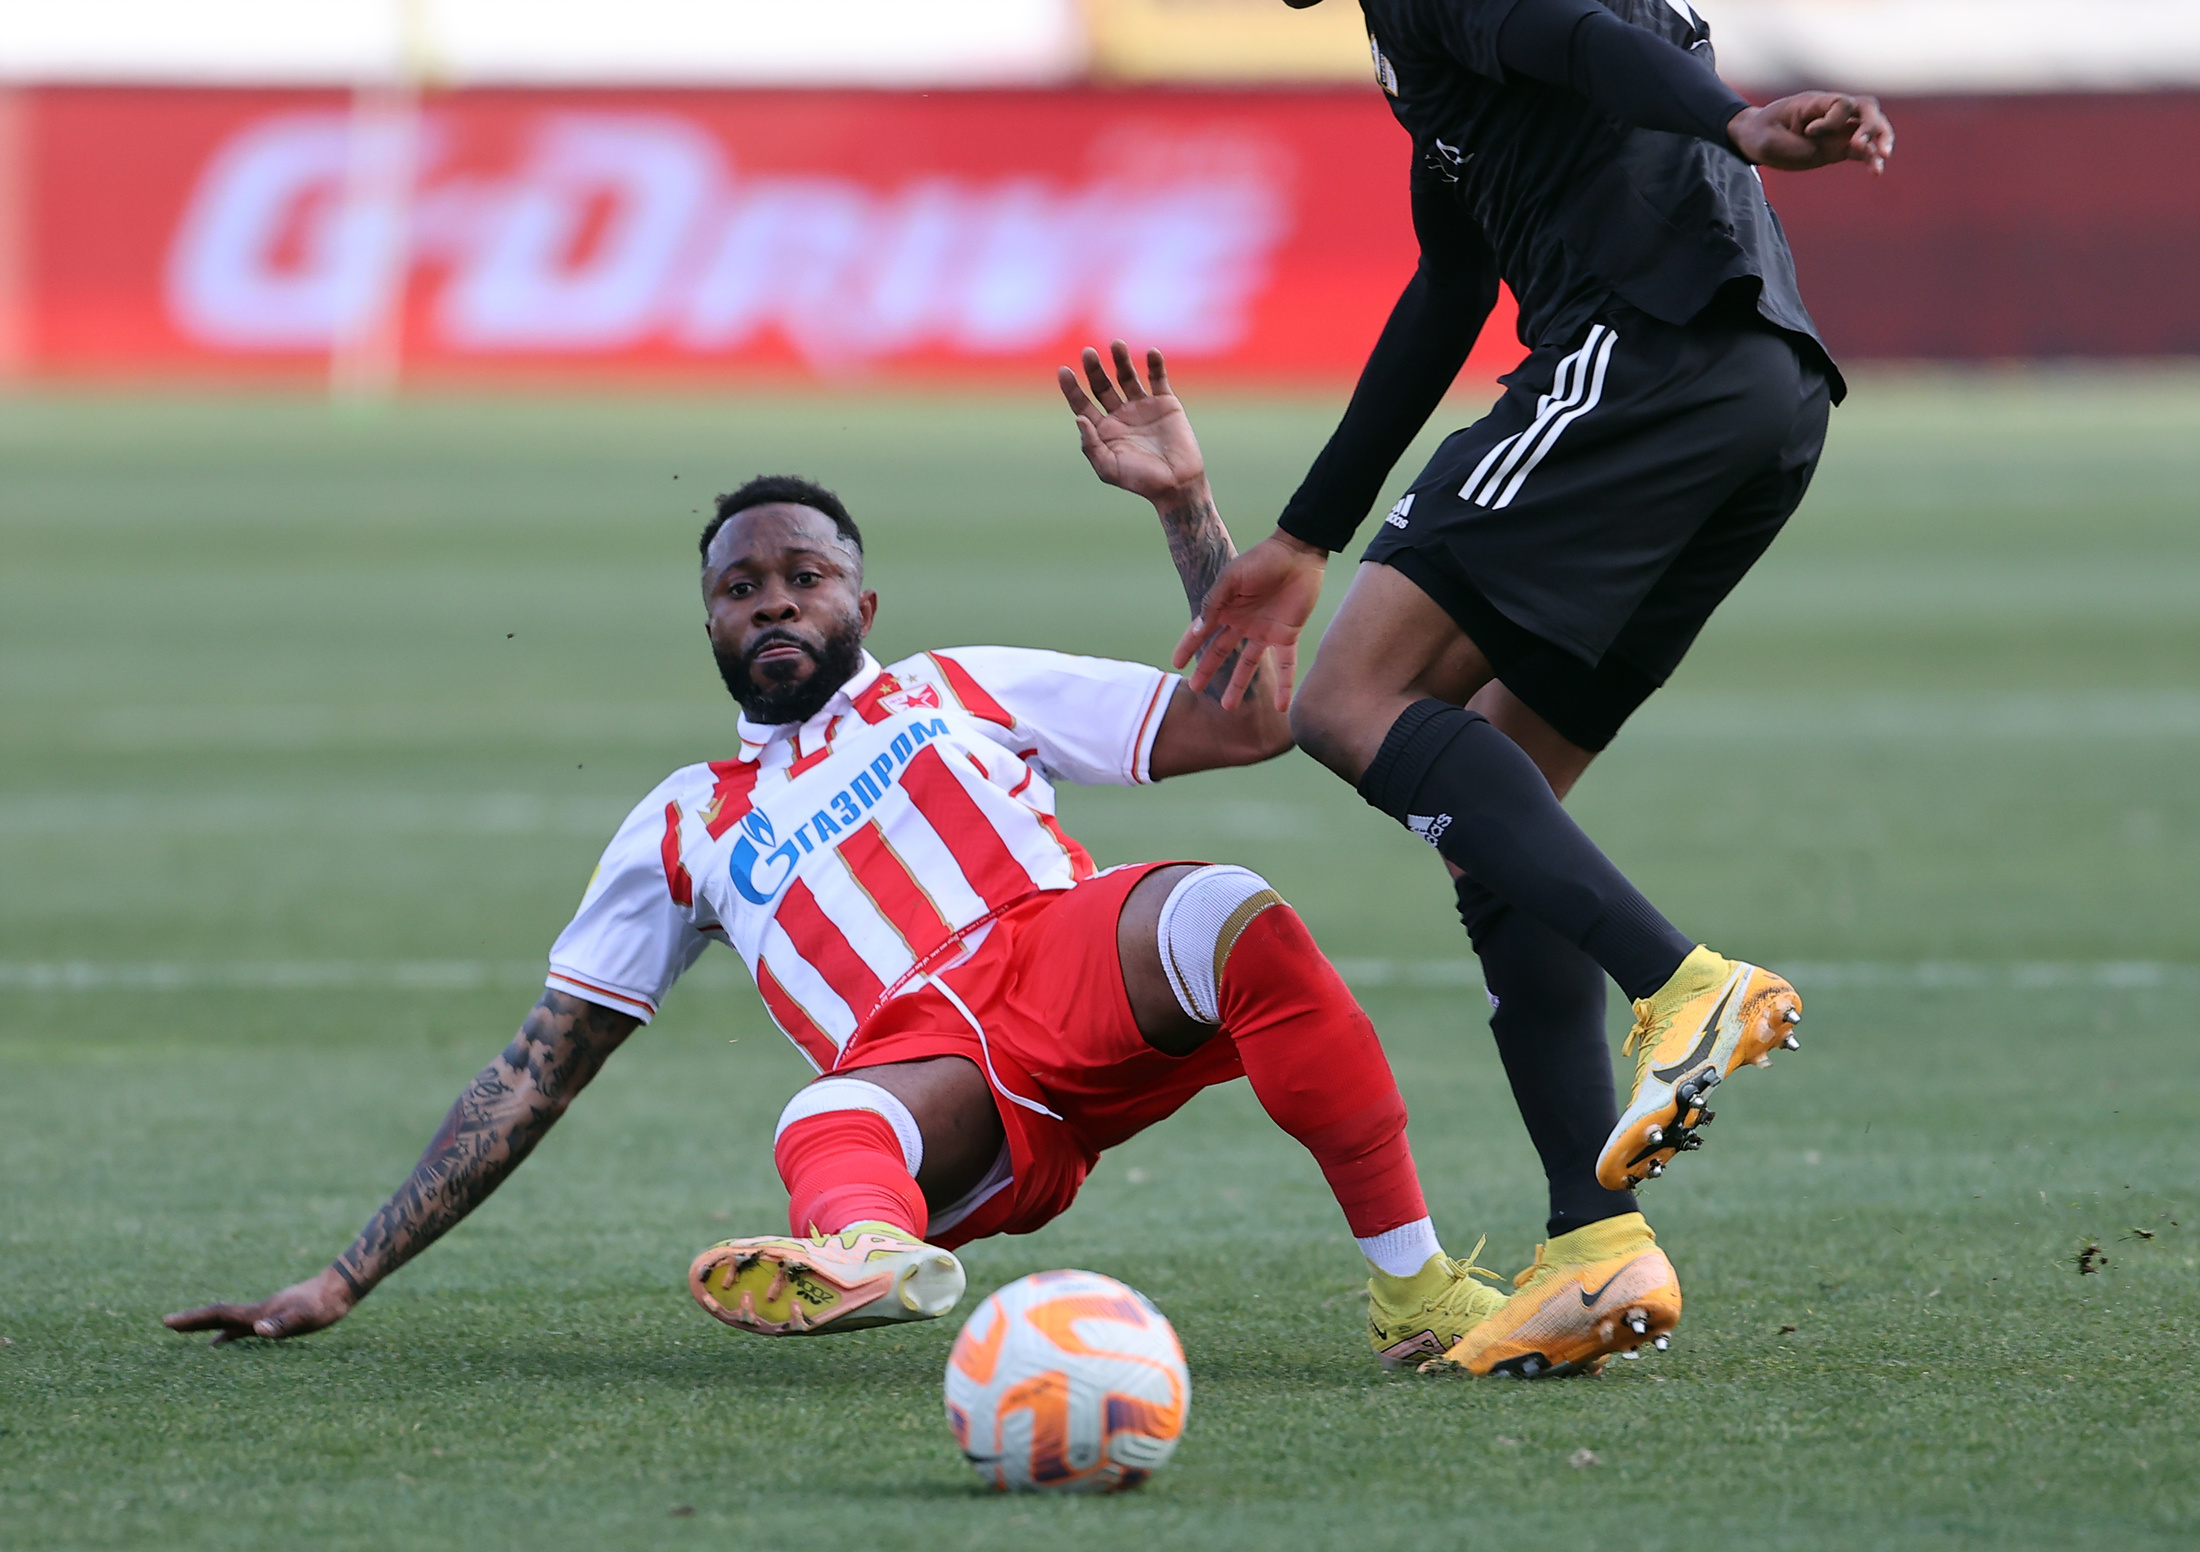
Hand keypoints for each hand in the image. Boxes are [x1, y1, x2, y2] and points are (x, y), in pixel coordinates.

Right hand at [164, 1265, 356, 1344]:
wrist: (341, 1288)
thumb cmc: (324, 1305)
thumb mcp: (304, 1316)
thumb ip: (282, 1323)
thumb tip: (258, 1330)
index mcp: (257, 1313)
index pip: (218, 1315)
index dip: (193, 1319)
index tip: (167, 1321)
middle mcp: (257, 1312)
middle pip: (218, 1316)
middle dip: (192, 1321)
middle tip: (167, 1324)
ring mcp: (266, 1314)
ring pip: (229, 1323)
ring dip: (208, 1328)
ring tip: (187, 1336)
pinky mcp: (277, 1318)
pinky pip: (246, 1328)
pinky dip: (231, 1335)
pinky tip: (230, 1343)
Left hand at [1058, 342, 1205, 502]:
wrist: (1178, 484)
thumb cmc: (1141, 481)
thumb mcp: (1108, 468)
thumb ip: (1091, 446)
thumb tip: (1079, 419)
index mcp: (1103, 429)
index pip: (1082, 403)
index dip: (1071, 388)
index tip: (1064, 371)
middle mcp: (1120, 414)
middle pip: (1102, 385)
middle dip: (1093, 369)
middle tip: (1088, 353)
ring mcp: (1143, 406)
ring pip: (1127, 376)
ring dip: (1121, 360)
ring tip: (1116, 344)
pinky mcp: (1166, 403)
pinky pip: (1158, 378)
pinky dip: (1155, 364)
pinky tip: (1151, 353)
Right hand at [1174, 531, 1327, 711]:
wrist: (1298, 554)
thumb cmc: (1263, 560)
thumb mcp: (1232, 579)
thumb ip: (1214, 604)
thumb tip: (1198, 630)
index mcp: (1226, 607)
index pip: (1202, 632)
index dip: (1188, 646)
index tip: (1177, 663)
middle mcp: (1243, 622)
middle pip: (1221, 652)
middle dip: (1208, 670)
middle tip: (1195, 688)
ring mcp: (1265, 631)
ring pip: (1249, 664)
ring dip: (1239, 685)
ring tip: (1228, 706)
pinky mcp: (1287, 635)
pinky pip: (1286, 665)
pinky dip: (1284, 686)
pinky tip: (1281, 707)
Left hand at [1728, 92, 1892, 173]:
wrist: (1756, 138)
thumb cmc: (1761, 133)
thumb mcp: (1768, 140)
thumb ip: (1795, 145)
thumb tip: (1819, 150)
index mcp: (1815, 103)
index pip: (1840, 104)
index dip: (1831, 120)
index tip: (1807, 133)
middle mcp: (1832, 113)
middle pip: (1867, 108)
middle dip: (1871, 125)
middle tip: (1860, 145)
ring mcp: (1838, 130)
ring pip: (1872, 127)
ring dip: (1881, 139)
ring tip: (1882, 157)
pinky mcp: (1838, 147)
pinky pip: (1863, 150)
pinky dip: (1872, 159)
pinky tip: (1876, 172)